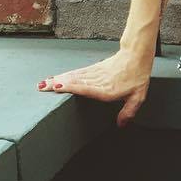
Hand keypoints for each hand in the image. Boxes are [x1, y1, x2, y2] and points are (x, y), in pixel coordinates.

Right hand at [36, 48, 155, 129]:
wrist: (136, 55)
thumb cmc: (137, 76)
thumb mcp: (138, 96)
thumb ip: (128, 111)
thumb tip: (120, 125)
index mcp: (108, 89)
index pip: (88, 88)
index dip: (73, 87)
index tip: (59, 86)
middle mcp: (99, 81)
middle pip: (76, 82)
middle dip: (58, 84)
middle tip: (42, 87)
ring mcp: (95, 73)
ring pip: (74, 76)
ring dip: (58, 79)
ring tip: (43, 83)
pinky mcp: (93, 69)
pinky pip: (77, 72)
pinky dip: (64, 75)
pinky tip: (55, 78)